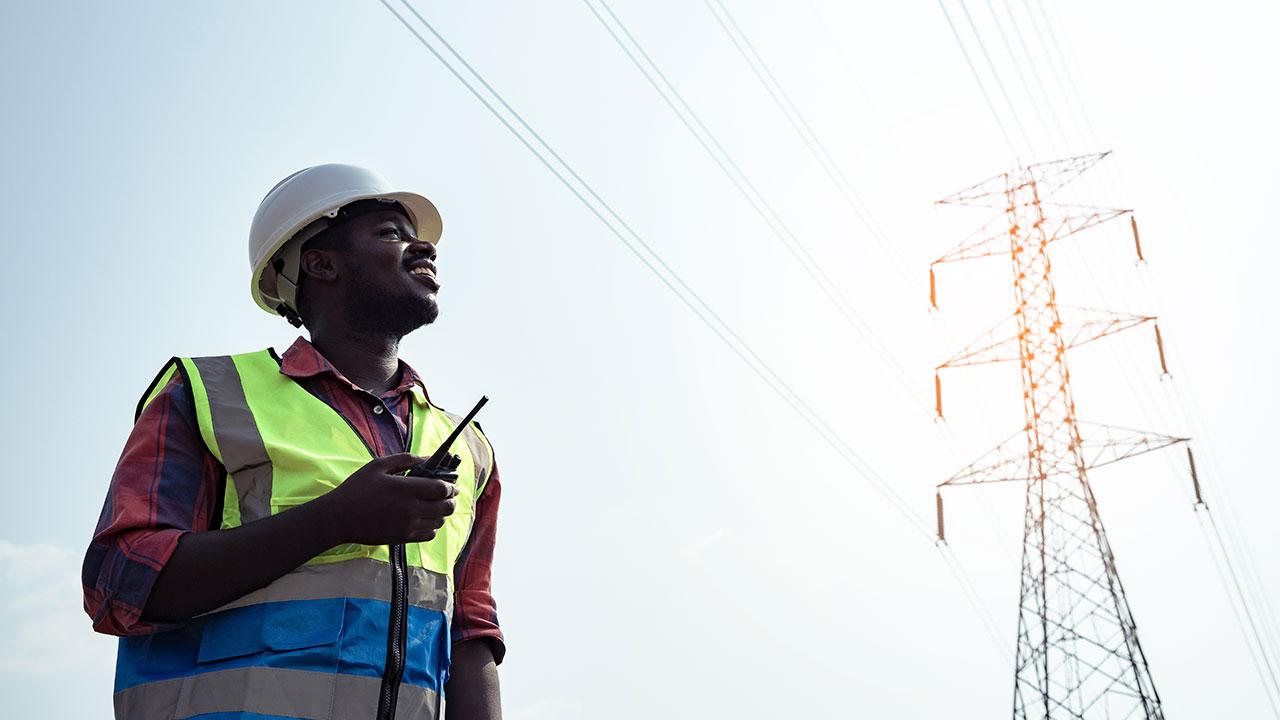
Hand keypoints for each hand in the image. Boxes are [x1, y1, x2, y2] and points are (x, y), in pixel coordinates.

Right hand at [321, 453, 458, 545]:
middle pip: (446, 506)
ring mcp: (408, 526)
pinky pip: (429, 535)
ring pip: (439, 521)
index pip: (442, 489)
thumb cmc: (356, 489)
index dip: (451, 485)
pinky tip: (426, 519)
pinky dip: (433, 527)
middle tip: (449, 494)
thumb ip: (405, 460)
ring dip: (443, 512)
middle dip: (451, 499)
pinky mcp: (403, 538)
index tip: (451, 483)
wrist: (338, 518)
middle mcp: (411, 509)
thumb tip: (427, 457)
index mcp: (406, 489)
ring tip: (437, 505)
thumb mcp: (378, 466)